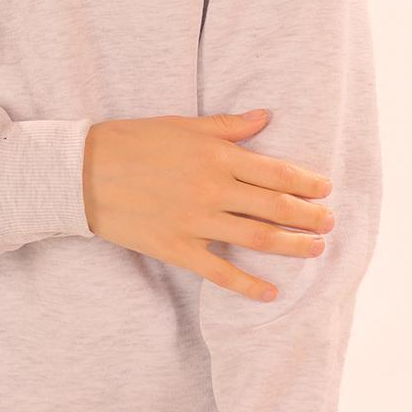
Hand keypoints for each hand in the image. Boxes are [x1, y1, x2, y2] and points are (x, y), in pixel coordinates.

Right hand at [82, 109, 334, 303]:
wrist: (81, 173)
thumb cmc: (131, 141)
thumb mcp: (181, 125)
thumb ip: (227, 126)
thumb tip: (266, 117)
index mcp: (216, 156)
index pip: (277, 172)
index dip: (307, 182)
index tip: (326, 188)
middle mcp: (213, 190)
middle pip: (275, 207)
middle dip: (309, 216)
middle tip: (330, 223)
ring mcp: (196, 222)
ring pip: (258, 239)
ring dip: (293, 247)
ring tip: (316, 250)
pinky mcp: (177, 248)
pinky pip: (220, 273)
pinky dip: (248, 286)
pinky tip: (271, 293)